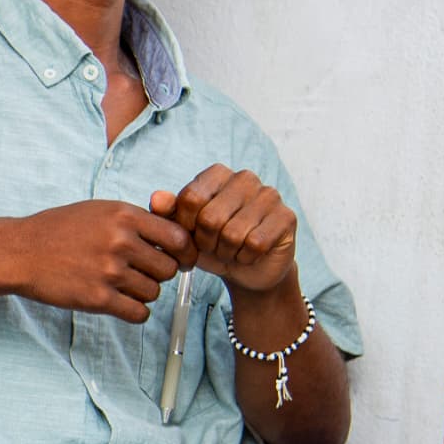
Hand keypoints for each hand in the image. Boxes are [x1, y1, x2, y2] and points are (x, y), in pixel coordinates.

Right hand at [6, 200, 190, 322]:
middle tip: (138, 272)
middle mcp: (121, 242)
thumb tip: (173, 235)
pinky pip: (138, 313)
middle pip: (169, 269)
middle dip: (157, 273)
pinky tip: (119, 302)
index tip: (180, 260)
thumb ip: (136, 220)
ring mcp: (109, 272)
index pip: (179, 239)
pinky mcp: (97, 299)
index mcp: (125, 216)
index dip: (184, 252)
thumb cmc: (58, 229)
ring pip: (154, 292)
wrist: (19, 252)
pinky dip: (134, 311)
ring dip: (142, 293)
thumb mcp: (99, 210)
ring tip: (120, 285)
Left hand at [152, 166, 297, 294]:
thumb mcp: (183, 230)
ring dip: (227, 251)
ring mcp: (269, 195)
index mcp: (216, 174)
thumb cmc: (211, 244)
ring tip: (231, 249)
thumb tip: (156, 199)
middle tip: (214, 245)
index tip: (193, 232)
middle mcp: (245, 178)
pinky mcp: (286, 217)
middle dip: (207, 242)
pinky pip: (256, 244)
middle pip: (210, 217)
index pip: (190, 198)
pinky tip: (249, 254)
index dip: (187, 226)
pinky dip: (246, 257)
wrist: (244, 270)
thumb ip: (167, 213)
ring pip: (233, 233)